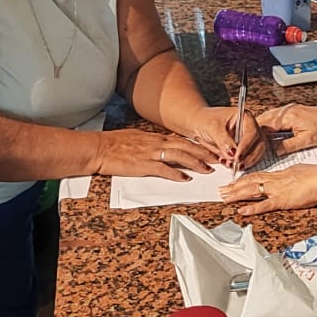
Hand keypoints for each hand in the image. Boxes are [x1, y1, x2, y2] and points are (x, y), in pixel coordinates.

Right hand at [93, 129, 214, 180]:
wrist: (99, 148)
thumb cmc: (114, 144)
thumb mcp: (138, 138)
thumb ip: (153, 142)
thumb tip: (166, 144)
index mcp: (155, 137)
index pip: (182, 140)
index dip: (199, 145)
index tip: (211, 150)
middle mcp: (156, 143)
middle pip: (186, 146)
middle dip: (204, 153)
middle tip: (218, 159)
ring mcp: (150, 153)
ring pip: (179, 155)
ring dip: (196, 162)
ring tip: (207, 169)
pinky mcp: (143, 164)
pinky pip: (163, 169)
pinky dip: (176, 173)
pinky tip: (185, 178)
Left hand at [185, 106, 266, 170]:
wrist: (199, 125)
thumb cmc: (205, 120)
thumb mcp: (212, 127)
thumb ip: (223, 139)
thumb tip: (233, 153)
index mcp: (245, 117)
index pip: (252, 132)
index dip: (246, 145)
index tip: (237, 156)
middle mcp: (250, 128)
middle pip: (259, 144)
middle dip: (249, 157)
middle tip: (237, 165)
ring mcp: (248, 140)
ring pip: (256, 154)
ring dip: (245, 162)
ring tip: (230, 165)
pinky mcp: (244, 150)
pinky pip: (248, 160)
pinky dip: (240, 165)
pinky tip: (228, 164)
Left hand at [219, 163, 316, 216]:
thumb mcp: (301, 170)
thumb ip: (292, 174)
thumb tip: (290, 175)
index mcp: (280, 174)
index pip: (257, 176)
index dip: (244, 179)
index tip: (234, 181)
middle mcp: (275, 180)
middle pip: (250, 182)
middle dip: (234, 186)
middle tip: (221, 190)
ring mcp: (277, 190)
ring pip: (252, 191)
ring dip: (237, 194)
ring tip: (224, 198)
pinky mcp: (282, 200)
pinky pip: (264, 205)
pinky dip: (252, 208)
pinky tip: (241, 210)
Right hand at [256, 103, 316, 154]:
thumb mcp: (306, 141)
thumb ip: (288, 146)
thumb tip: (275, 151)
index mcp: (287, 117)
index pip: (265, 126)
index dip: (257, 136)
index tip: (253, 145)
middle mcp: (285, 111)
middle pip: (262, 120)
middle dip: (255, 132)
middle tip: (252, 144)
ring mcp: (286, 110)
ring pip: (266, 118)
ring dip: (261, 128)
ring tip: (257, 141)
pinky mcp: (288, 111)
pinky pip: (273, 117)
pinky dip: (268, 125)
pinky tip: (268, 134)